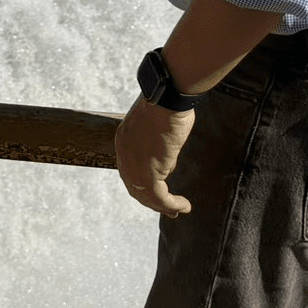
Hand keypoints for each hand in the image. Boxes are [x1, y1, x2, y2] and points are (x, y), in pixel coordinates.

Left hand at [115, 95, 193, 216]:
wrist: (166, 97)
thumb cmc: (167, 103)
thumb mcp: (158, 125)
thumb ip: (159, 144)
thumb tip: (168, 162)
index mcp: (124, 141)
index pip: (130, 170)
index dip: (142, 184)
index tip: (158, 191)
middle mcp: (124, 155)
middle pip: (134, 187)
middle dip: (151, 200)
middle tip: (167, 208)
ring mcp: (134, 166)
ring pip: (146, 196)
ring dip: (163, 206)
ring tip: (177, 211)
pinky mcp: (149, 173)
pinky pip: (160, 197)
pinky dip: (172, 205)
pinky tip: (183, 206)